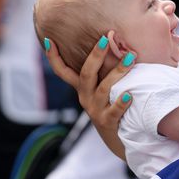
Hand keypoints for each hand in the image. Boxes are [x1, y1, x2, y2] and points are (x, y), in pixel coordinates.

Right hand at [45, 37, 134, 159]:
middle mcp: (85, 98)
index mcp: (82, 88)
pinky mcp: (107, 122)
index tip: (48, 39)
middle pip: (86, 74)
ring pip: (104, 88)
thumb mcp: (105, 89)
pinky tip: (130, 95)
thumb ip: (107, 72)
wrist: (119, 140)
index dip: (53, 57)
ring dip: (118, 72)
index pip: (62, 71)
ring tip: (131, 58)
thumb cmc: (114, 107)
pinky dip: (121, 103)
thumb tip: (121, 45)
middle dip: (95, 55)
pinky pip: (114, 111)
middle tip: (106, 38)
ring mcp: (95, 110)